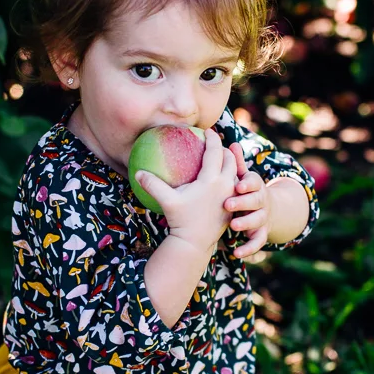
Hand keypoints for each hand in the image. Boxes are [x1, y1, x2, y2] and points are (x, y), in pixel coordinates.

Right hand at [134, 129, 235, 252]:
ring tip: (220, 160)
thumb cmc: (180, 221)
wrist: (195, 243)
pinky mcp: (233, 206)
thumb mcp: (166, 201)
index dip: (212, 138)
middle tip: (215, 145)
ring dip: (230, 164)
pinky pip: (235, 186)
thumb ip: (153, 185)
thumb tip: (136, 172)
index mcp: (212, 180)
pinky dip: (230, 178)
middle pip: (231, 159)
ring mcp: (231, 196)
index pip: (215, 151)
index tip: (208, 130)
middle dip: (225, 149)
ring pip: (236, 173)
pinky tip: (220, 180)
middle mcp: (226, 185)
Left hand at [223, 142, 270, 258]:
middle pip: (256, 200)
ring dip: (246, 223)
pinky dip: (248, 248)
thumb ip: (235, 163)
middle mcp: (261, 200)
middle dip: (243, 202)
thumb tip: (230, 142)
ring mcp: (263, 217)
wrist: (266, 209)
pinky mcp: (261, 233)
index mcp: (254, 185)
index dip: (247, 184)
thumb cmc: (245, 191)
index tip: (237, 185)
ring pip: (258, 220)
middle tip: (228, 205)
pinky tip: (235, 253)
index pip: (253, 182)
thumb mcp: (242, 177)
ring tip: (234, 226)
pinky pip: (258, 242)